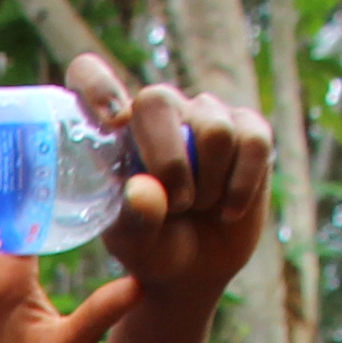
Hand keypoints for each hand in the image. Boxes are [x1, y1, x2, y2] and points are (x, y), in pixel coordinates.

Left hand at [66, 59, 271, 300]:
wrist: (199, 267)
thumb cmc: (153, 247)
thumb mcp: (135, 244)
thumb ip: (135, 219)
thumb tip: (144, 189)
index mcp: (116, 131)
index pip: (89, 75)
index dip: (96, 84)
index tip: (114, 121)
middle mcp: (158, 110)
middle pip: (159, 101)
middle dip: (170, 164)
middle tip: (176, 206)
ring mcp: (205, 113)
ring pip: (212, 129)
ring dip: (208, 183)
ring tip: (199, 207)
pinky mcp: (248, 126)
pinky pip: (252, 142)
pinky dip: (241, 185)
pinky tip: (229, 209)